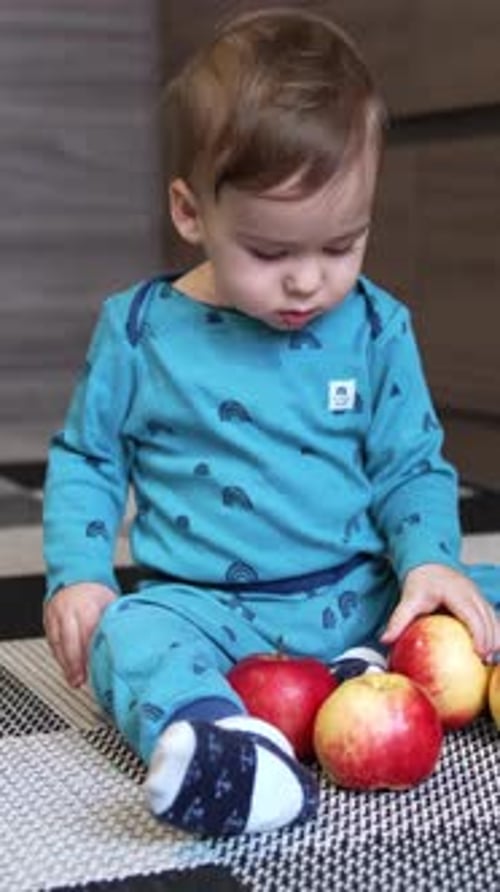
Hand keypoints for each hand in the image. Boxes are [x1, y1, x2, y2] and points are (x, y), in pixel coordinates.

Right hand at [43, 583, 116, 686]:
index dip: (89, 653)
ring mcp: (54, 615)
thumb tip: (126, 642)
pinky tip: (67, 668)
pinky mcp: (47, 620)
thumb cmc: (96, 593)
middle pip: (68, 641)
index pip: (86, 633)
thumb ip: (112, 621)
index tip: (94, 668)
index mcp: (86, 605)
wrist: (76, 577)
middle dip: (74, 663)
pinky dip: (59, 656)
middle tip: (79, 681)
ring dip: (65, 664)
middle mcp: (67, 609)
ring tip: (74, 680)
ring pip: (57, 643)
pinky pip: (51, 642)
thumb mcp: (110, 603)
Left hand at [380, 563, 499, 660]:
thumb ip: (399, 619)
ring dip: (495, 638)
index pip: (472, 614)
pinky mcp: (480, 601)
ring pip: (493, 617)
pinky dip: (494, 633)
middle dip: (491, 641)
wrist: (429, 564)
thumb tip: (385, 640)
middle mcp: (471, 593)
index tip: (479, 652)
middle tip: (485, 662)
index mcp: (455, 592)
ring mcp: (478, 596)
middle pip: (487, 618)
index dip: (479, 633)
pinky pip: (492, 617)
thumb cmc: (421, 582)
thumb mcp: (408, 599)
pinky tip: (491, 650)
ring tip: (491, 660)